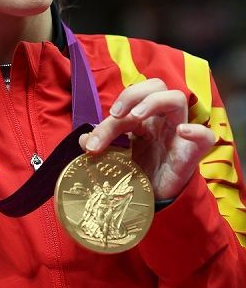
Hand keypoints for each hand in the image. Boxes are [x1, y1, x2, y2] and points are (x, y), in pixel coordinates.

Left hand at [79, 78, 214, 199]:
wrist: (158, 202)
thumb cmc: (141, 173)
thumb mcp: (116, 157)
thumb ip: (102, 144)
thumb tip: (82, 138)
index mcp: (145, 119)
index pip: (127, 105)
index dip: (108, 120)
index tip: (91, 143)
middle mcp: (162, 120)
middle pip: (155, 85)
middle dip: (133, 94)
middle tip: (117, 115)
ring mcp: (179, 133)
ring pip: (176, 98)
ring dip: (154, 102)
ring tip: (135, 117)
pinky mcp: (192, 153)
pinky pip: (205, 136)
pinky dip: (196, 131)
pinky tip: (182, 132)